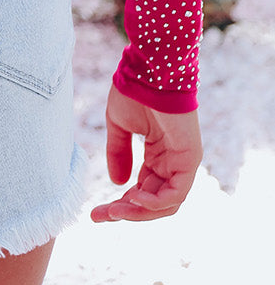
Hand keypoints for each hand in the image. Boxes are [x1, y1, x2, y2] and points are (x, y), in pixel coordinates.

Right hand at [90, 83, 201, 222]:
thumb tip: (118, 183)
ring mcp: (182, 162)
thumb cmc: (133, 89)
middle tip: (100, 216)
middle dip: (126, 212)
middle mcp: (172, 162)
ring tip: (115, 210)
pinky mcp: (189, 159)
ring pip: (165, 204)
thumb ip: (119, 153)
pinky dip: (155, 202)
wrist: (147, 69)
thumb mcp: (119, 125)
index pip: (142, 190)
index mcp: (158, 155)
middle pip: (153, 201)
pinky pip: (175, 193)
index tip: (96, 212)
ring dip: (139, 211)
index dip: (121, 204)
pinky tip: (133, 198)